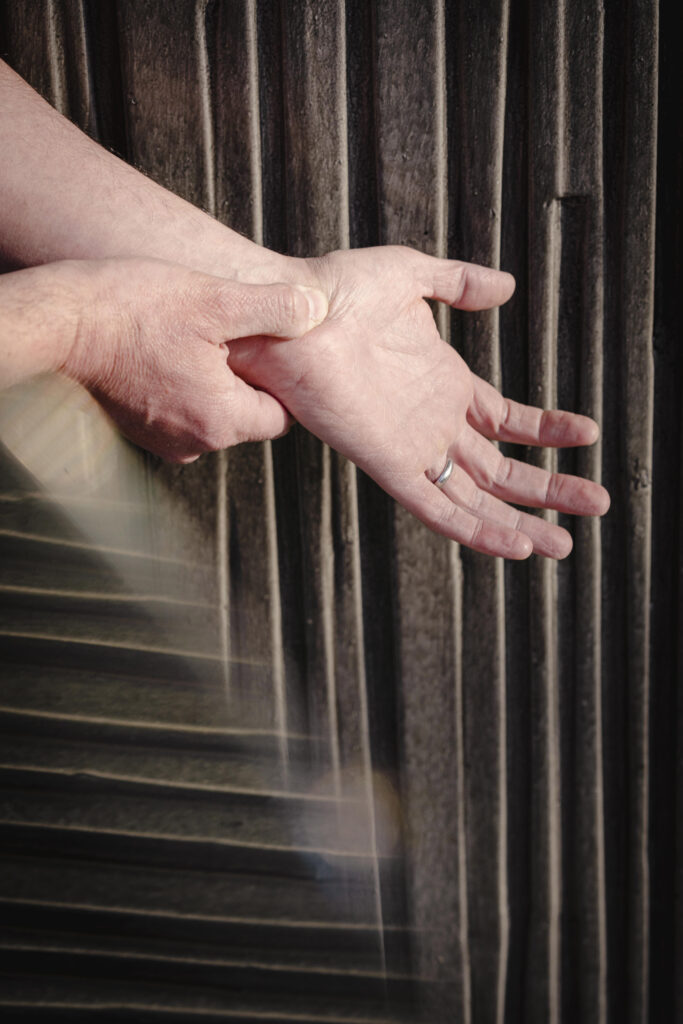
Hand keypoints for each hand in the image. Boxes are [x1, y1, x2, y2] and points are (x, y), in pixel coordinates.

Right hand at [61, 258, 327, 461]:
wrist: (58, 325)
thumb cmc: (131, 311)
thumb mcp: (214, 300)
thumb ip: (273, 309)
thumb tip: (317, 310)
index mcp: (220, 420)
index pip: (280, 417)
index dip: (280, 380)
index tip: (267, 347)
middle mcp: (193, 442)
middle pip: (246, 416)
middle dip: (244, 378)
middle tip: (228, 333)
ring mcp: (162, 440)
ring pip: (212, 413)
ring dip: (211, 381)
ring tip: (192, 338)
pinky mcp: (138, 430)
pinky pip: (179, 411)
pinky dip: (181, 385)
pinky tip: (166, 350)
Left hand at [227, 246, 608, 558]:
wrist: (287, 309)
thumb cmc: (335, 289)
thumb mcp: (412, 276)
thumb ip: (460, 283)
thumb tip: (508, 286)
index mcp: (443, 385)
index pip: (506, 420)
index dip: (547, 430)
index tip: (588, 433)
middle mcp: (432, 422)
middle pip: (500, 469)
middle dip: (550, 488)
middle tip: (598, 502)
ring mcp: (411, 446)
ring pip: (476, 498)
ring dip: (522, 522)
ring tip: (565, 545)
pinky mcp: (386, 462)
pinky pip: (435, 507)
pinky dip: (474, 529)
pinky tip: (515, 545)